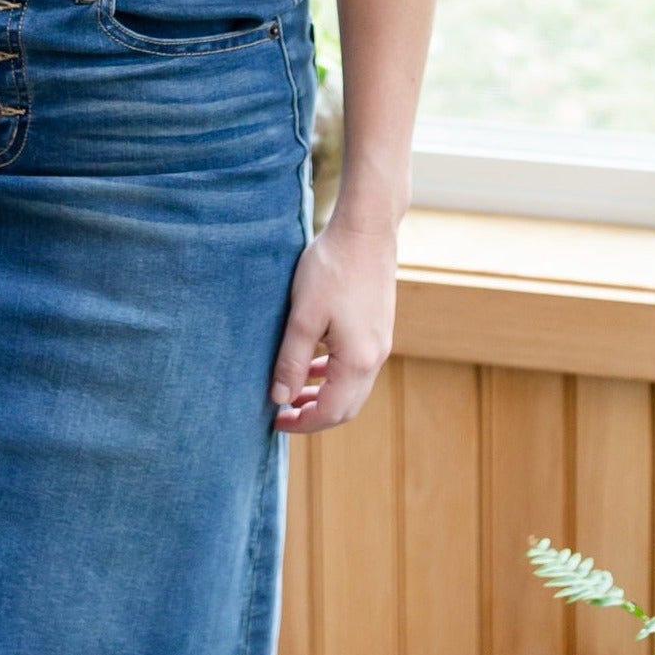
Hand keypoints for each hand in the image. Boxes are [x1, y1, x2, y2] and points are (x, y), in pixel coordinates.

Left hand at [268, 216, 397, 434]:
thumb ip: (291, 361)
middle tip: (282, 413)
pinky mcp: (378, 328)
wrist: (366, 230)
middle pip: (346, 407)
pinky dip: (333, 375)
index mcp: (358, 360)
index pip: (331, 412)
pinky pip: (356, 366)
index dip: (302, 423)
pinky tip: (312, 364)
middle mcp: (375, 357)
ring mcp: (380, 343)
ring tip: (292, 393)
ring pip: (352, 388)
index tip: (274, 421)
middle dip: (314, 416)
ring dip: (323, 396)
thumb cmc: (331, 269)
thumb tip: (280, 398)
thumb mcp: (303, 317)